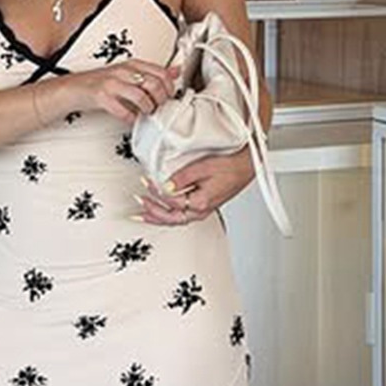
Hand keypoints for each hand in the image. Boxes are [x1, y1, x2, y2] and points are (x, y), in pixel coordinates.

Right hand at [65, 58, 179, 122]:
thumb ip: (152, 73)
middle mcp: (123, 71)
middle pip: (154, 85)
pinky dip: (131, 119)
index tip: (168, 96)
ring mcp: (112, 83)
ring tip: (146, 113)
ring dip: (147, 109)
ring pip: (141, 97)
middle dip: (160, 100)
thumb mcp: (129, 73)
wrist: (74, 88)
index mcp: (132, 64)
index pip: (161, 72)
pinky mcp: (101, 97)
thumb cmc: (102, 83)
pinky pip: (123, 111)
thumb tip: (175, 71)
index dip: (169, 87)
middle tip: (158, 107)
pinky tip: (131, 120)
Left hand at [138, 149, 255, 226]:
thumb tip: (165, 186)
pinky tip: (160, 212)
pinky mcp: (202, 207)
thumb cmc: (231, 166)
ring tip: (142, 214)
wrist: (247, 166)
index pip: (171, 201)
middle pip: (169, 218)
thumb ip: (182, 178)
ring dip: (156, 217)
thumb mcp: (204, 167)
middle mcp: (200, 211)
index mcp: (200, 203)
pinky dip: (167, 215)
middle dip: (151, 212)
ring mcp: (201, 211)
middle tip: (138, 202)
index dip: (156, 192)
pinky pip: (180, 216)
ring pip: (174, 220)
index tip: (146, 182)